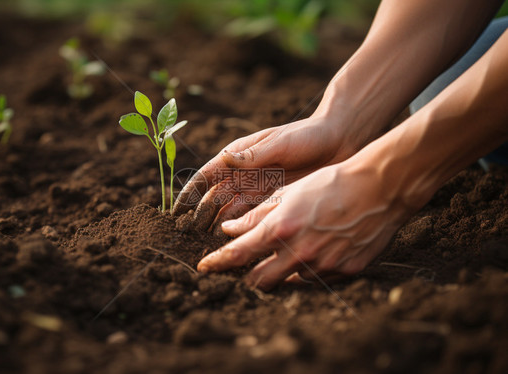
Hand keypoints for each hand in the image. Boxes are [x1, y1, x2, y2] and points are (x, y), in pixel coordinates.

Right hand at [172, 114, 353, 231]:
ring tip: (205, 248)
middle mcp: (242, 174)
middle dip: (198, 218)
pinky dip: (239, 232)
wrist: (340, 142)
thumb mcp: (280, 143)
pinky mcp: (272, 202)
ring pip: (228, 213)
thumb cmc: (308, 136)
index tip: (175, 213)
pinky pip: (250, 220)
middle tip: (186, 239)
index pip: (206, 177)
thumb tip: (223, 159)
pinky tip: (232, 246)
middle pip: (213, 199)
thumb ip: (253, 155)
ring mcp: (256, 190)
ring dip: (216, 229)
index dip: (188, 194)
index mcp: (238, 156)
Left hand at [197, 158, 416, 290]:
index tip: (204, 268)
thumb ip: (258, 215)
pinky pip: (318, 279)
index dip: (217, 263)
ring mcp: (323, 266)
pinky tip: (318, 249)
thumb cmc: (332, 183)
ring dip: (281, 271)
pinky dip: (310, 269)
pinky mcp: (345, 272)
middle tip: (246, 267)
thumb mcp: (290, 193)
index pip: (238, 254)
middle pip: (259, 280)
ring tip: (290, 250)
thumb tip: (231, 230)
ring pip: (288, 281)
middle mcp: (299, 253)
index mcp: (281, 229)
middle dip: (247, 276)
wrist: (379, 188)